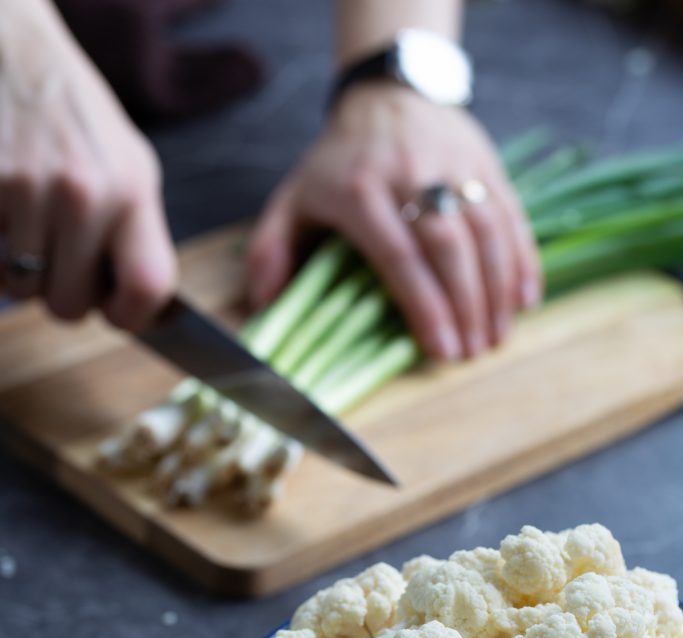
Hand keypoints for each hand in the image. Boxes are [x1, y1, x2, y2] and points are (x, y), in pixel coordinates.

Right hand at [0, 0, 175, 328]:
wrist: (12, 50)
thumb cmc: (75, 119)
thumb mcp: (130, 166)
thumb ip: (136, 234)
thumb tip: (139, 308)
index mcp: (132, 189)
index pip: (147, 286)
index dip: (132, 315)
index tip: (117, 311)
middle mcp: (83, 191)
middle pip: (72, 305)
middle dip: (64, 292)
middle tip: (60, 257)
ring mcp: (26, 188)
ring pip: (22, 290)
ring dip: (23, 272)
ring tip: (29, 228)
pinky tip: (5, 216)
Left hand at [248, 83, 541, 359]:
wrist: (388, 95)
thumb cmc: (338, 162)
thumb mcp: (293, 198)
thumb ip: (271, 249)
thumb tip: (265, 303)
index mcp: (361, 190)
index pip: (398, 256)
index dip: (423, 305)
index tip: (440, 350)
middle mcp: (412, 175)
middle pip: (449, 246)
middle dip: (465, 305)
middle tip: (473, 353)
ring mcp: (455, 167)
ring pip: (487, 231)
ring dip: (498, 289)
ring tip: (497, 337)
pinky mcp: (487, 164)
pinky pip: (512, 214)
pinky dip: (523, 259)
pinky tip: (526, 300)